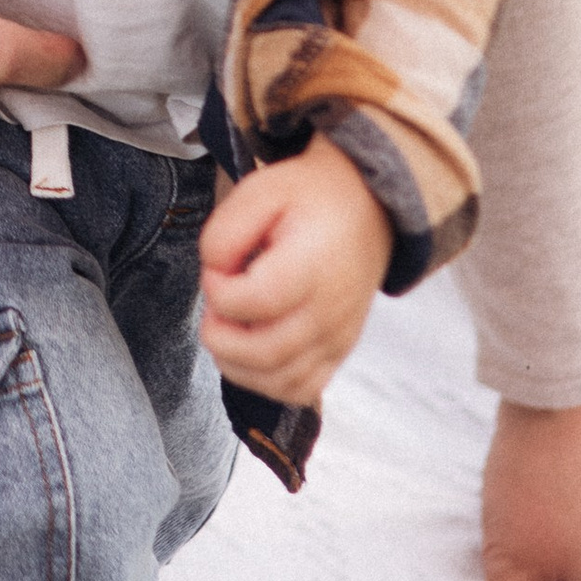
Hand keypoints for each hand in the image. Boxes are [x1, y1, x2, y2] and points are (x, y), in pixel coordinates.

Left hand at [198, 137, 390, 404]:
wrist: (367, 209)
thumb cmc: (311, 199)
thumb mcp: (261, 189)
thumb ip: (225, 231)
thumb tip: (213, 273)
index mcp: (314, 267)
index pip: (255, 302)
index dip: (218, 290)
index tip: (217, 269)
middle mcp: (331, 312)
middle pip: (263, 353)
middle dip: (219, 333)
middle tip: (217, 302)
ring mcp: (338, 338)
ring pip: (279, 382)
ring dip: (236, 362)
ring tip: (231, 324)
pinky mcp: (339, 352)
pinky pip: (300, 390)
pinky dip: (265, 381)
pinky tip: (250, 350)